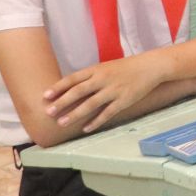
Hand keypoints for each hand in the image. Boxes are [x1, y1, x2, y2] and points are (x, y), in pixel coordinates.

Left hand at [44, 51, 168, 132]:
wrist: (150, 67)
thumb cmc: (126, 68)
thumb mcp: (106, 67)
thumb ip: (90, 77)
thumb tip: (70, 89)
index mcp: (97, 69)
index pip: (74, 78)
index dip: (59, 87)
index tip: (45, 96)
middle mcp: (103, 79)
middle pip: (79, 91)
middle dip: (62, 102)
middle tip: (49, 112)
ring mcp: (113, 90)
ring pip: (90, 104)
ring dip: (75, 114)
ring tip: (62, 122)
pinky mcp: (124, 100)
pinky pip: (107, 113)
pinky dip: (95, 121)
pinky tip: (85, 128)